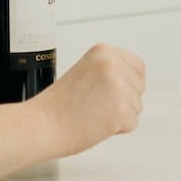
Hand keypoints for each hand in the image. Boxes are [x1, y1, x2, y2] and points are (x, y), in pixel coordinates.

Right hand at [30, 43, 145, 157]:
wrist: (41, 125)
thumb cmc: (57, 105)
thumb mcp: (86, 70)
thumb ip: (109, 70)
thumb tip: (132, 81)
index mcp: (104, 51)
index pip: (138, 66)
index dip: (129, 82)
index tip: (116, 92)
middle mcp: (113, 64)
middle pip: (139, 87)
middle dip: (124, 100)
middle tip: (98, 106)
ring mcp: (118, 86)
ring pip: (137, 106)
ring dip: (120, 115)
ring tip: (94, 114)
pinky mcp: (120, 109)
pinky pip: (132, 123)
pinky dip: (118, 129)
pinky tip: (97, 125)